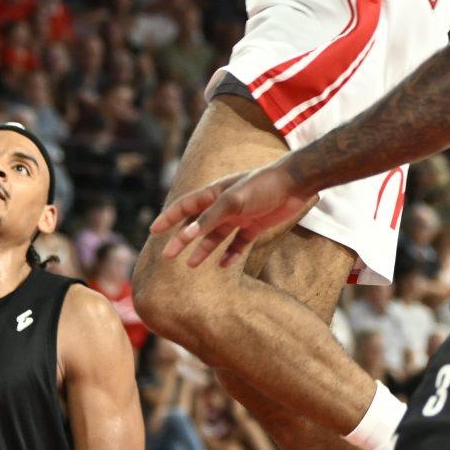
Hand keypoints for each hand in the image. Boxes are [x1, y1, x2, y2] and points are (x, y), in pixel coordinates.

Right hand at [152, 163, 317, 267]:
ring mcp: (239, 216)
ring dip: (203, 249)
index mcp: (214, 194)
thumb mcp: (233, 201)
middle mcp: (224, 206)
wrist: (295, 185)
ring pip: (215, 236)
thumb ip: (210, 218)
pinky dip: (230, 254)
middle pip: (197, 224)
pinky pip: (238, 244)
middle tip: (167, 256)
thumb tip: (187, 234)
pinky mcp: (255, 226)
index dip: (169, 217)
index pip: (185, 206)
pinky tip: (223, 265)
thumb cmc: (262, 187)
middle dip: (181, 239)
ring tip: (191, 264)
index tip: (153, 230)